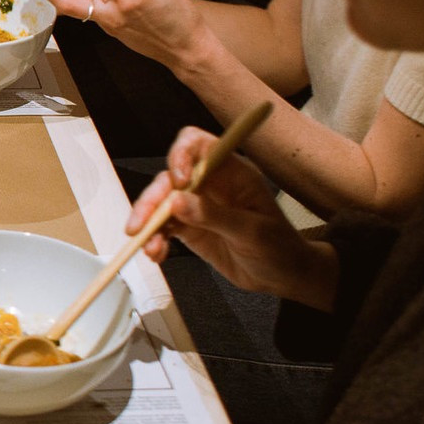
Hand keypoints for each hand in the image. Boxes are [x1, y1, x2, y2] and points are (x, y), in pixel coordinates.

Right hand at [127, 128, 336, 303]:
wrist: (282, 277)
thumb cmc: (280, 248)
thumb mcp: (253, 232)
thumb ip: (215, 216)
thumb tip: (177, 202)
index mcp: (232, 172)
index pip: (198, 146)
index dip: (180, 154)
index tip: (176, 180)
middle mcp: (210, 184)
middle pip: (169, 178)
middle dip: (152, 199)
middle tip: (140, 224)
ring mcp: (196, 205)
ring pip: (160, 204)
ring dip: (148, 223)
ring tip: (147, 247)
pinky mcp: (188, 227)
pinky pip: (162, 228)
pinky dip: (154, 240)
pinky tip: (156, 254)